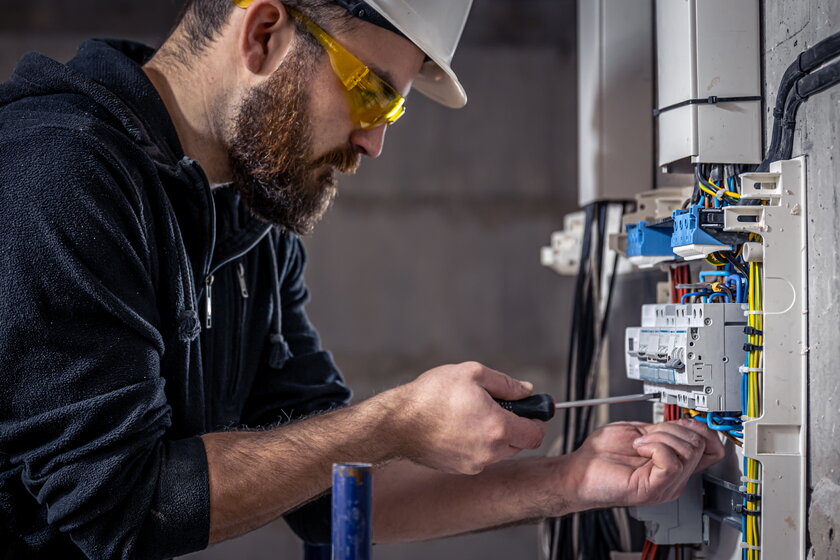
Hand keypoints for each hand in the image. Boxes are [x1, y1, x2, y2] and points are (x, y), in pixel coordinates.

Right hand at [389, 362, 545, 474]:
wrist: (397, 423)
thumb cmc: (431, 396)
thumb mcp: (472, 373)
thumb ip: (505, 383)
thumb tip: (526, 391)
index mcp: (498, 427)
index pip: (536, 433)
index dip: (537, 419)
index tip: (529, 409)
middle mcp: (490, 451)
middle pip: (520, 443)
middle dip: (515, 425)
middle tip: (497, 406)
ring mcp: (474, 463)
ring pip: (500, 451)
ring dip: (496, 435)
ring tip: (472, 414)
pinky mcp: (459, 468)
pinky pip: (480, 456)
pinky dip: (477, 443)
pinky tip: (458, 426)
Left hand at [563, 419, 724, 510]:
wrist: (580, 470)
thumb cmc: (602, 455)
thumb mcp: (641, 433)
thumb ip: (666, 430)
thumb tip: (688, 423)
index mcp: (674, 463)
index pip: (712, 449)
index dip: (702, 429)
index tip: (683, 422)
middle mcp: (674, 477)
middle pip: (699, 444)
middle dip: (672, 429)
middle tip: (648, 435)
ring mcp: (666, 485)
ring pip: (688, 451)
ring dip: (660, 437)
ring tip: (640, 443)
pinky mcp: (654, 488)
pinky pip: (671, 462)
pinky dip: (654, 446)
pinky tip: (639, 448)